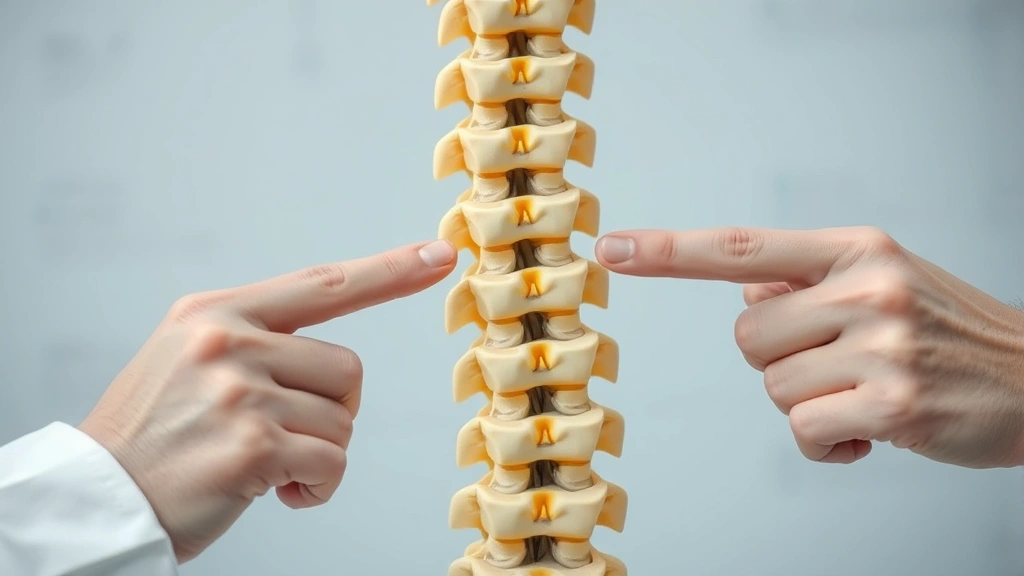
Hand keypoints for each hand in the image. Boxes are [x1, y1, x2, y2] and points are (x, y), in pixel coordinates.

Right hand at [77, 240, 456, 561]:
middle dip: (330, 412)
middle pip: (346, 369)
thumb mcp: (187, 359)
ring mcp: (240, 392)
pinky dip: (316, 486)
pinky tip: (276, 490)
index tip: (438, 255)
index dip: (388, 271)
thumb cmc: (151, 436)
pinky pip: (331, 463)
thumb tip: (324, 359)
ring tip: (266, 466)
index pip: (322, 285)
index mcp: (215, 314)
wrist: (96, 499)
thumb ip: (254, 342)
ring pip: (341, 421)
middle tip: (281, 437)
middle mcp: (228, 342)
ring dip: (318, 454)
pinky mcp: (253, 444)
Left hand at [595, 226, 1023, 467]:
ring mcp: (882, 343)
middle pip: (745, 334)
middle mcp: (867, 285)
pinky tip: (871, 431)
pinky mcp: (892, 403)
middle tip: (840, 364)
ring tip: (865, 394)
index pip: (741, 246)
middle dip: (778, 361)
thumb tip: (743, 285)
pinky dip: (825, 443)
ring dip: (806, 404)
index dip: (667, 251)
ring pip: (770, 386)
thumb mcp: (882, 283)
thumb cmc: (947, 335)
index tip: (609, 249)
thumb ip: (805, 281)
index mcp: (856, 249)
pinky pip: (801, 430)